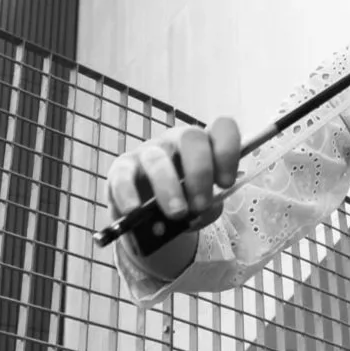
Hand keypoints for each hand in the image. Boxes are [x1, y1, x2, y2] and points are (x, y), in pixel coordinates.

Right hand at [104, 117, 240, 239]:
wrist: (151, 222)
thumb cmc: (184, 204)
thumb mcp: (202, 207)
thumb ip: (208, 208)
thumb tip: (199, 212)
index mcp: (205, 145)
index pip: (222, 128)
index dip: (227, 151)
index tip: (226, 183)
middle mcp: (177, 141)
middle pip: (191, 138)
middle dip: (200, 172)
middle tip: (201, 204)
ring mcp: (148, 151)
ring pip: (158, 159)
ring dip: (169, 188)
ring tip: (177, 213)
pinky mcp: (121, 168)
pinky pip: (123, 176)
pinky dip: (128, 193)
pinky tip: (134, 210)